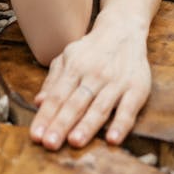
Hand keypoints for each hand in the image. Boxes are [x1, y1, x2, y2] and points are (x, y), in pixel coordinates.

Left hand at [29, 20, 150, 149]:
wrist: (123, 30)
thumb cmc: (91, 50)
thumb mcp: (68, 57)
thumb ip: (53, 80)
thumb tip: (38, 102)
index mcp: (75, 67)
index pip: (57, 96)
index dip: (46, 116)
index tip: (36, 136)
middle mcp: (94, 74)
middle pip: (75, 103)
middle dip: (62, 124)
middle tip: (49, 144)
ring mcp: (116, 82)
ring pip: (99, 107)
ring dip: (87, 126)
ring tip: (74, 142)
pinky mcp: (137, 88)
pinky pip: (128, 109)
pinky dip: (121, 125)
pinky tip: (112, 139)